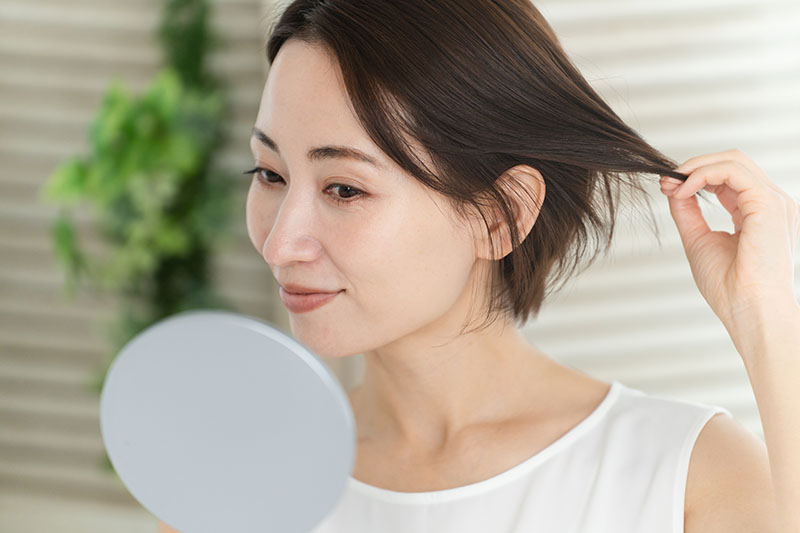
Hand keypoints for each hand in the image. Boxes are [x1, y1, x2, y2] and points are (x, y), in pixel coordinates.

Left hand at [659, 149, 799, 354]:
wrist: (748, 310)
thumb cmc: (730, 287)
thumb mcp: (699, 240)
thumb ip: (689, 212)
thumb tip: (674, 188)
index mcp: (757, 214)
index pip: (729, 178)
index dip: (696, 176)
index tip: (668, 186)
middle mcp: (769, 204)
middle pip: (733, 162)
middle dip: (694, 166)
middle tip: (667, 180)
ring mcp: (773, 202)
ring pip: (734, 160)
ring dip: (696, 167)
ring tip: (673, 184)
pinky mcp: (768, 203)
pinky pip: (734, 171)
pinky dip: (703, 174)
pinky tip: (685, 190)